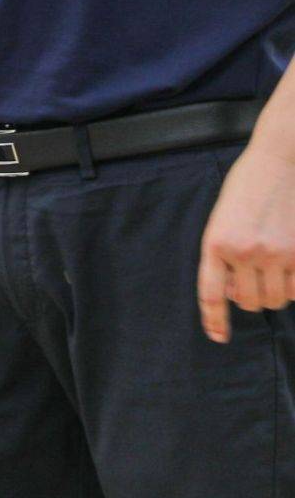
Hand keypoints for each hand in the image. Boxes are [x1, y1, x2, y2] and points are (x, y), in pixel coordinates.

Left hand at [197, 138, 294, 343]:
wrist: (281, 160)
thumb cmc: (248, 186)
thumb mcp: (223, 218)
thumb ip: (224, 253)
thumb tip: (235, 292)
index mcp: (216, 242)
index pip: (211, 292)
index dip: (214, 319)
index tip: (218, 337)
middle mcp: (244, 252)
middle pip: (248, 302)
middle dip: (250, 298)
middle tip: (253, 280)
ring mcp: (277, 254)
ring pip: (274, 299)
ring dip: (273, 293)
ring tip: (273, 269)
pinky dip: (294, 287)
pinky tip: (290, 267)